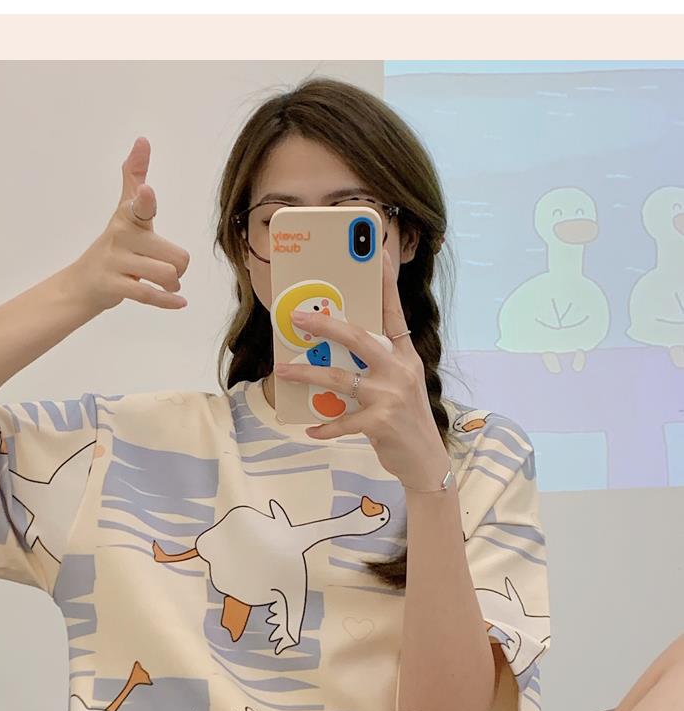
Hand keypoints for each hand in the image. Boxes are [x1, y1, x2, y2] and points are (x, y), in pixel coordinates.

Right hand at [63, 137, 189, 314]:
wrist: (83, 283)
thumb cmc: (116, 244)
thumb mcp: (125, 211)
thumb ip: (135, 176)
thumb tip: (142, 139)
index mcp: (128, 217)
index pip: (140, 205)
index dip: (144, 200)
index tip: (146, 193)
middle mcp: (121, 236)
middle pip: (178, 256)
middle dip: (178, 267)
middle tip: (163, 267)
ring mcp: (115, 262)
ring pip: (167, 275)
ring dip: (172, 285)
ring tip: (164, 283)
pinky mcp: (113, 286)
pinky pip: (148, 294)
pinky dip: (167, 301)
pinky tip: (180, 302)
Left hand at [273, 249, 451, 492]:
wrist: (425, 459)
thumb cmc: (405, 418)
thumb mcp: (398, 384)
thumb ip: (375, 365)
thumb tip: (334, 350)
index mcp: (405, 355)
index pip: (393, 312)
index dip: (385, 282)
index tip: (377, 252)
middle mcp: (401, 370)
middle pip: (359, 338)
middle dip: (325, 325)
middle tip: (297, 318)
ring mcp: (392, 395)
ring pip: (341, 378)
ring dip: (308, 374)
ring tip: (284, 370)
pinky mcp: (381, 422)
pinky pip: (343, 421)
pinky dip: (325, 426)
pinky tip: (311, 430)